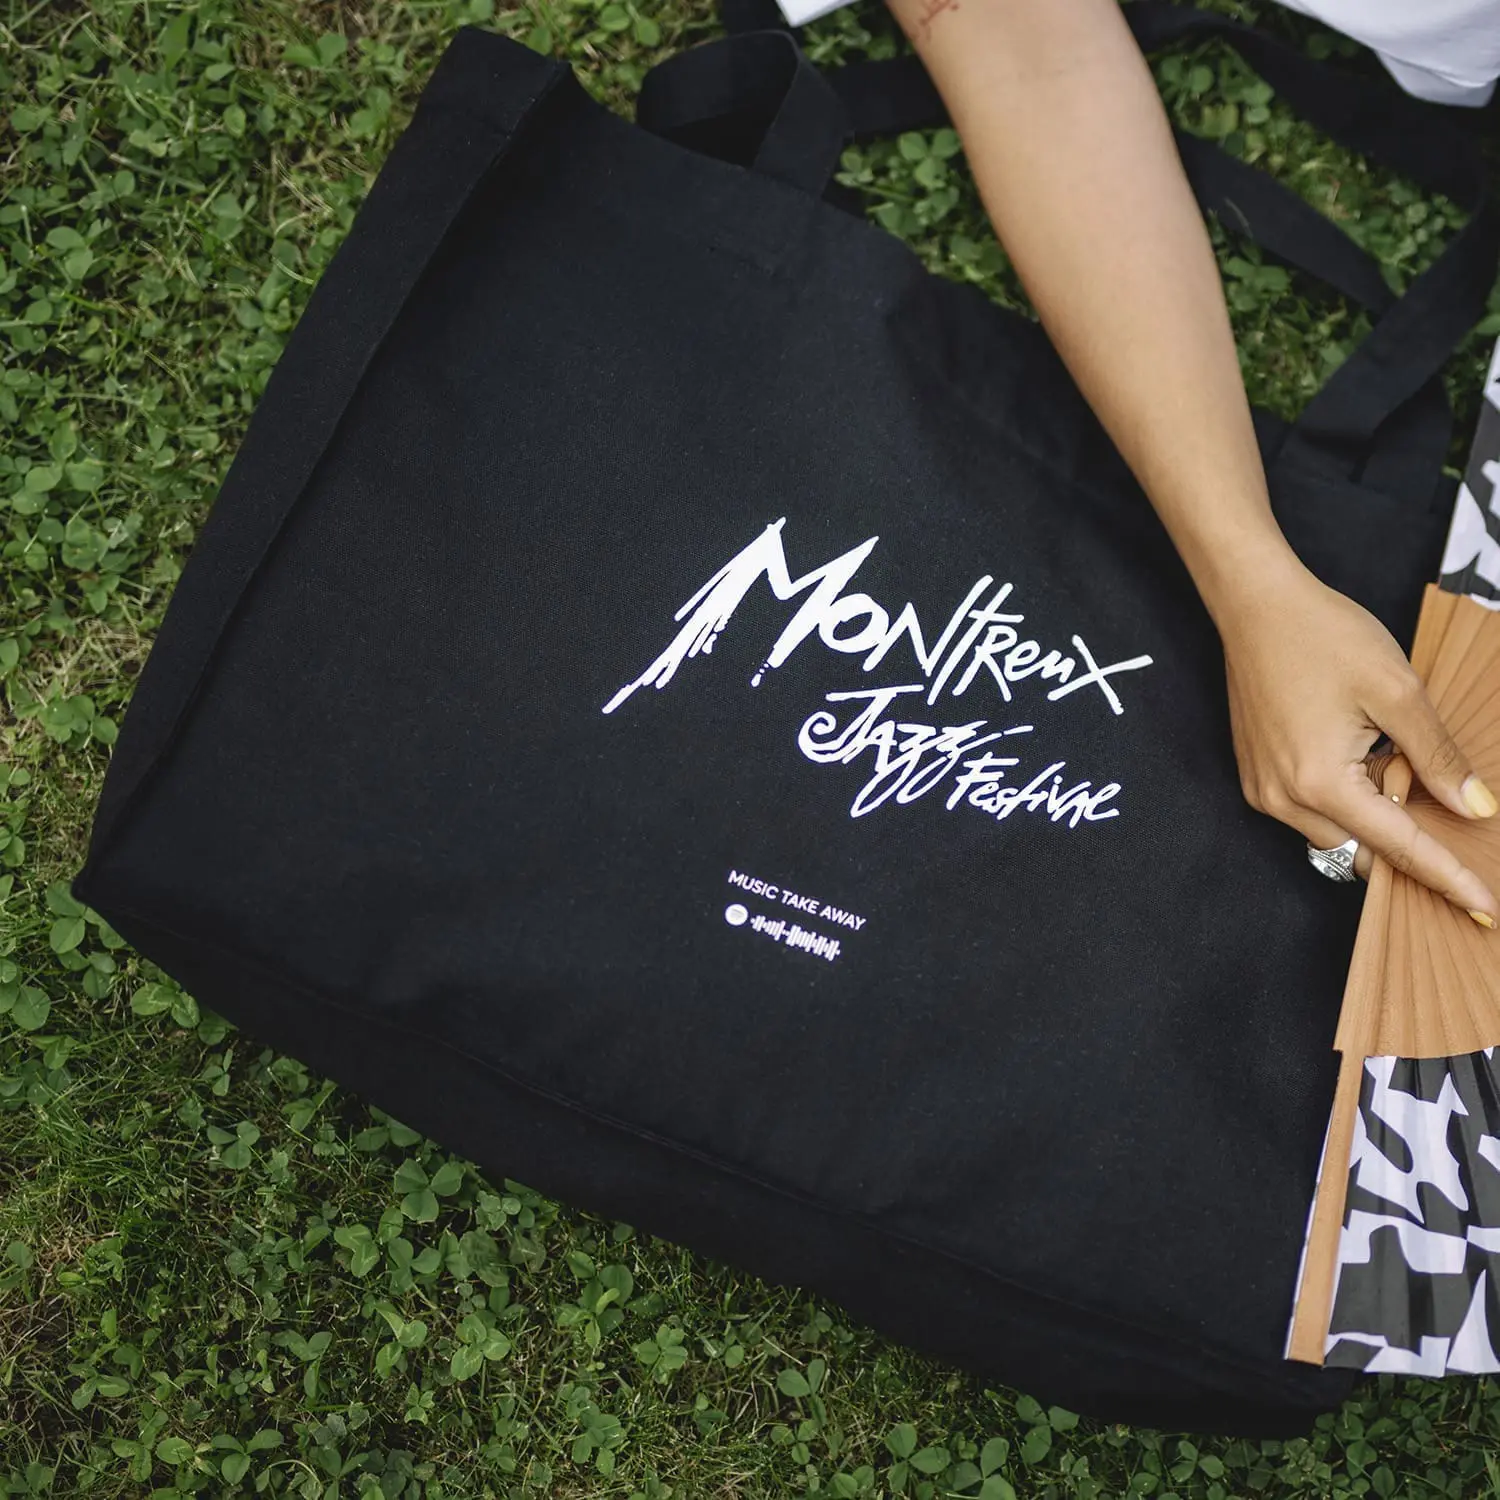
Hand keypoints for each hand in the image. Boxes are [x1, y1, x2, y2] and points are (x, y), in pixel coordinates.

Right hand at [1216, 556, 1499, 925]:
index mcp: (1319, 783)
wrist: (1256, 605)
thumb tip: (1474, 807)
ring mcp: (1263, 790)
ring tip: (1385, 753)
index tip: (1483, 908)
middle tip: (1430, 784)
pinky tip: (1357, 750)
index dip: (1446, 876)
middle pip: (1362, 850)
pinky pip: (1310, 810)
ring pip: (1336, 832)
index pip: (1399, 846)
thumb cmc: (1322, 636)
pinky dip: (1345, 796)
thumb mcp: (1398, 692)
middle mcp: (1282, 799)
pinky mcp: (1256, 776)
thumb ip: (1437, 755)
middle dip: (1404, 835)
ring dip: (1373, 811)